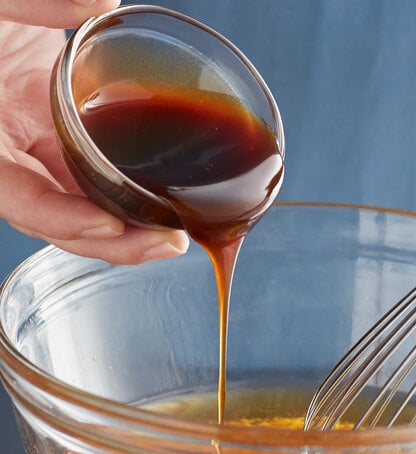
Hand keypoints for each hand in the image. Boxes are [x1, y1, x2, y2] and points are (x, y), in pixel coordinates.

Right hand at [0, 1, 188, 263]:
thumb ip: (30, 4)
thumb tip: (100, 3)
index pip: (15, 196)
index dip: (58, 217)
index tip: (109, 226)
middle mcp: (9, 158)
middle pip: (57, 221)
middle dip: (112, 243)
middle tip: (168, 243)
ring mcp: (37, 156)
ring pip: (79, 211)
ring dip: (126, 233)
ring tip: (174, 238)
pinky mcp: (61, 148)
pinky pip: (91, 187)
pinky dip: (124, 203)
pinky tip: (159, 210)